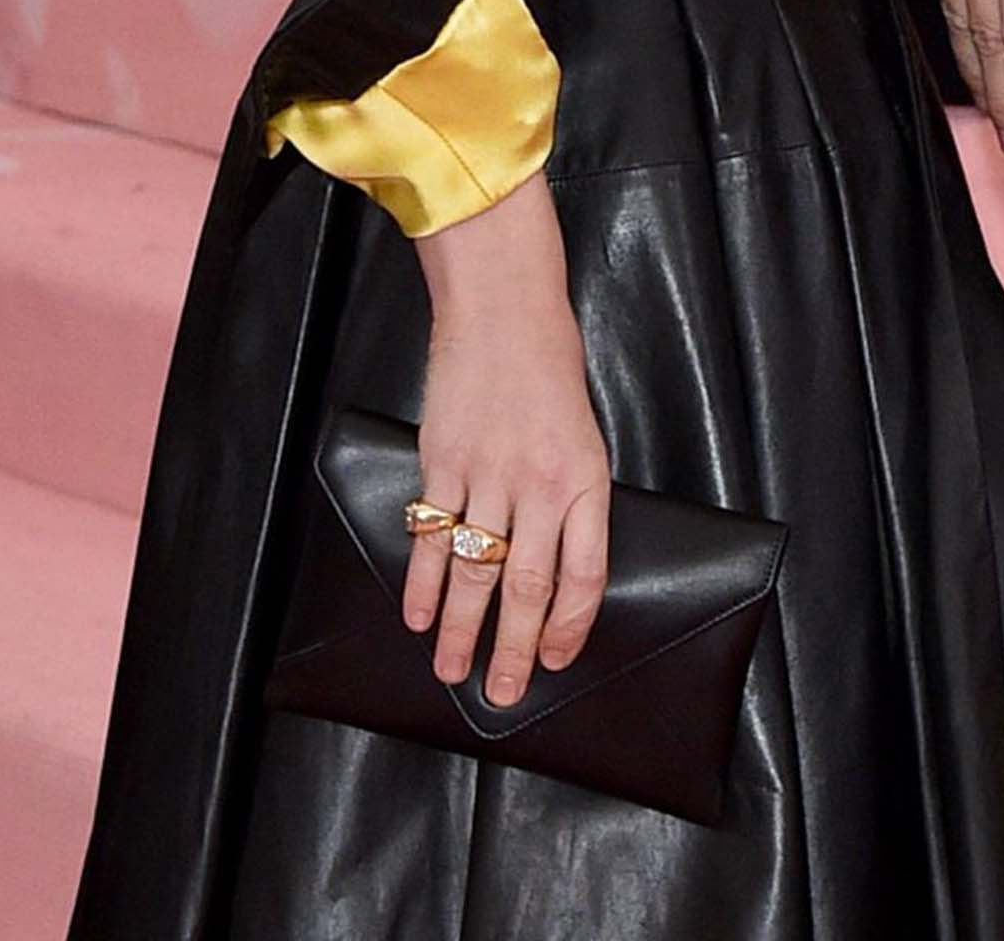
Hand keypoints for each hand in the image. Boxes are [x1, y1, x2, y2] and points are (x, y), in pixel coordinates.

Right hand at [404, 174, 610, 707]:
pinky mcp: (444, 460)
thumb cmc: (551, 369)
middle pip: (527, 588)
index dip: (569, 627)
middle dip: (513, 650)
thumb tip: (553, 569)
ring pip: (473, 571)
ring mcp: (488, 474)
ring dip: (459, 628)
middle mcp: (541, 484)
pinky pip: (430, 534)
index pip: (585, 574)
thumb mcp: (584, 434)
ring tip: (450, 670)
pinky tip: (416, 614)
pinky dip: (420, 580)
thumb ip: (571, 500)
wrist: (505, 308)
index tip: (555, 661)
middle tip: (502, 694)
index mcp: (586, 479)